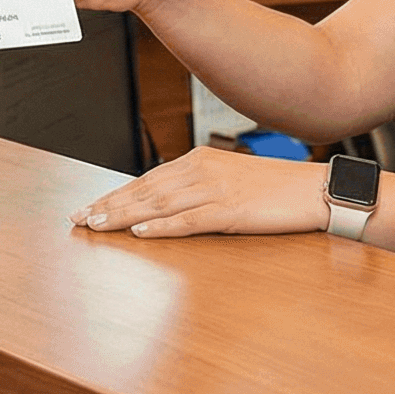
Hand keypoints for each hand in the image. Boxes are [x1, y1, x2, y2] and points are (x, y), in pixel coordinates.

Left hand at [68, 148, 329, 238]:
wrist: (316, 189)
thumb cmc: (276, 189)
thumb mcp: (230, 180)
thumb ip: (197, 187)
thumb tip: (162, 205)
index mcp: (200, 160)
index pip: (147, 179)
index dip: (115, 194)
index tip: (89, 207)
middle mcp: (202, 170)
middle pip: (144, 190)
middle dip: (108, 205)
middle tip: (78, 219)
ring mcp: (216, 190)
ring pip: (158, 204)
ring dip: (124, 216)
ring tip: (96, 225)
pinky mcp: (231, 211)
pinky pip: (189, 221)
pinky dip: (162, 227)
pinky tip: (141, 233)